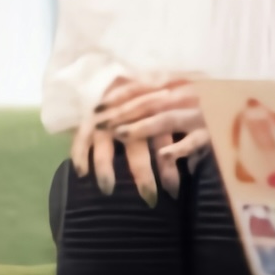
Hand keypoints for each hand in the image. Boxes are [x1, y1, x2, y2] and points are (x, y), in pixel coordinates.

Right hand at [70, 73, 194, 206]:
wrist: (114, 76)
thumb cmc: (145, 98)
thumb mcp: (164, 112)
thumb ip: (177, 135)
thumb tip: (194, 165)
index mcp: (151, 111)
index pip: (162, 141)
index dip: (168, 166)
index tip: (173, 191)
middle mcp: (127, 115)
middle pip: (135, 146)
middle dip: (142, 174)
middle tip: (149, 198)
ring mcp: (104, 117)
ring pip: (104, 144)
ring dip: (105, 167)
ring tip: (108, 188)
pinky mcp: (86, 119)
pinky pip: (80, 137)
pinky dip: (79, 154)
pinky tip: (82, 173)